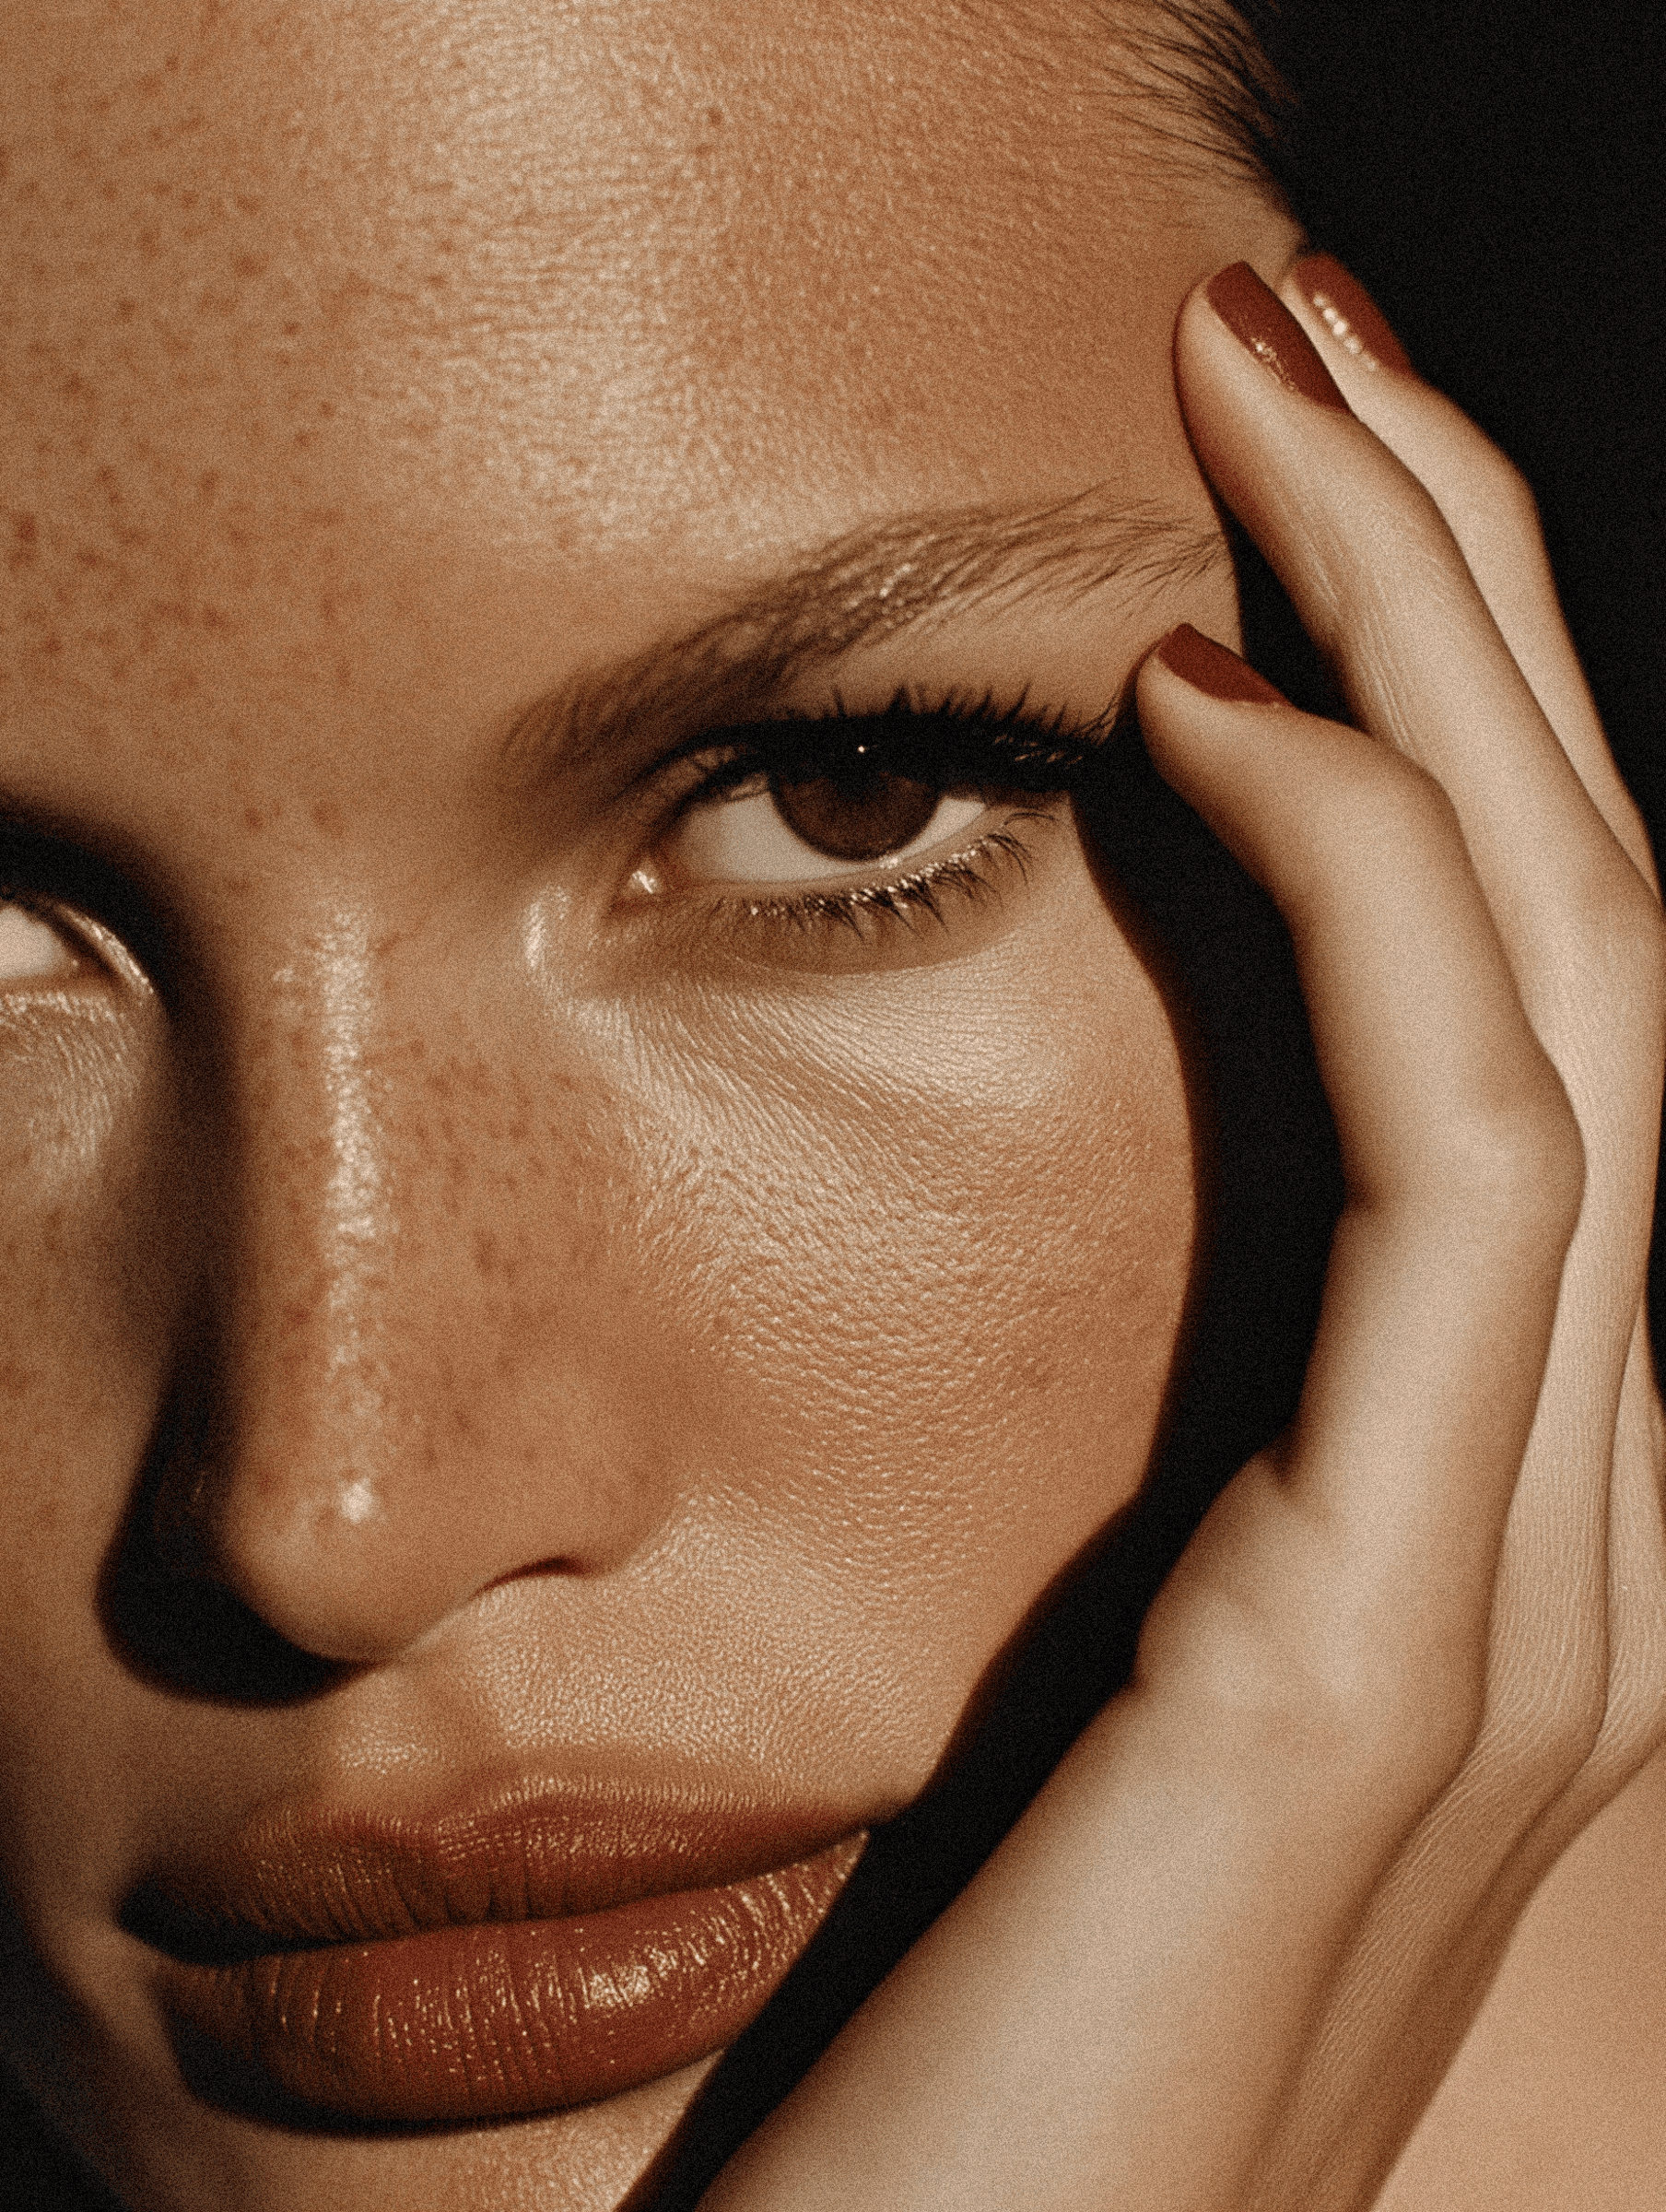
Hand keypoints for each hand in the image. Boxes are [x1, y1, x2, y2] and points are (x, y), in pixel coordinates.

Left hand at [694, 261, 1665, 2211]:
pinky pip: (1463, 1172)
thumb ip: (1192, 1485)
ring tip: (1280, 384)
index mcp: (1494, 1520)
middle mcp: (1573, 1524)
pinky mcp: (1384, 1657)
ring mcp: (1523, 1590)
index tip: (1267, 501)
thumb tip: (1164, 1255)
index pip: (1534, 1023)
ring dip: (1449, 644)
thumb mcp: (1096, 1692)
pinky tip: (1193, 697)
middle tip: (1308, 322)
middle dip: (1472, 588)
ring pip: (1576, 989)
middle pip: (1594, 938)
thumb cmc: (975, 2051)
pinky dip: (1358, 893)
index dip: (1449, 712)